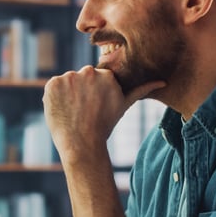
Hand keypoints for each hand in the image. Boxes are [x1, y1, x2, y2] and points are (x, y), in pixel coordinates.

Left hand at [42, 66, 163, 164]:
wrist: (82, 144)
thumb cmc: (104, 125)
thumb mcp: (124, 105)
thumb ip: (141, 90)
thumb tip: (163, 82)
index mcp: (106, 75)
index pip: (95, 78)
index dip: (93, 93)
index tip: (94, 106)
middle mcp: (88, 72)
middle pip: (80, 78)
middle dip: (80, 91)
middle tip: (83, 110)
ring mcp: (68, 77)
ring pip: (66, 82)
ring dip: (67, 93)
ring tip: (73, 111)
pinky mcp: (52, 84)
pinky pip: (52, 87)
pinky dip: (54, 97)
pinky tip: (62, 109)